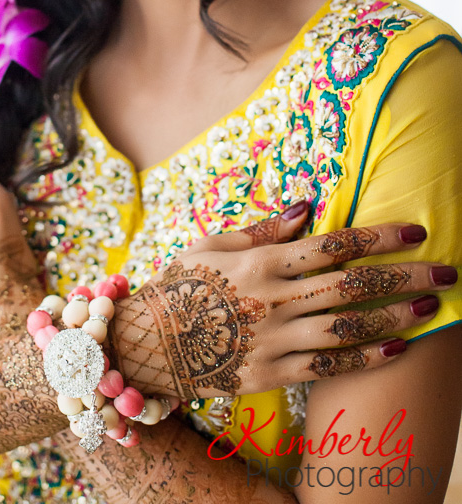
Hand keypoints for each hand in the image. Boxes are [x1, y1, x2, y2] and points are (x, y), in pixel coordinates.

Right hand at [110, 219, 456, 399]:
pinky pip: (328, 367)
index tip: (415, 230)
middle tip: (446, 269)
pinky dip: (365, 358)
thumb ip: (263, 228)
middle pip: (351, 285)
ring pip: (348, 327)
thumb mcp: (213, 243)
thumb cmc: (182, 283)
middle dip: (404, 275)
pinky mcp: (271, 374)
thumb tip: (307, 206)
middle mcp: (273, 299)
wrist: (149, 342)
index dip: (379, 236)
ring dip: (394, 315)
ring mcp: (274, 340)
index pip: (333, 243)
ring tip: (431, 305)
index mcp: (262, 262)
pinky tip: (397, 347)